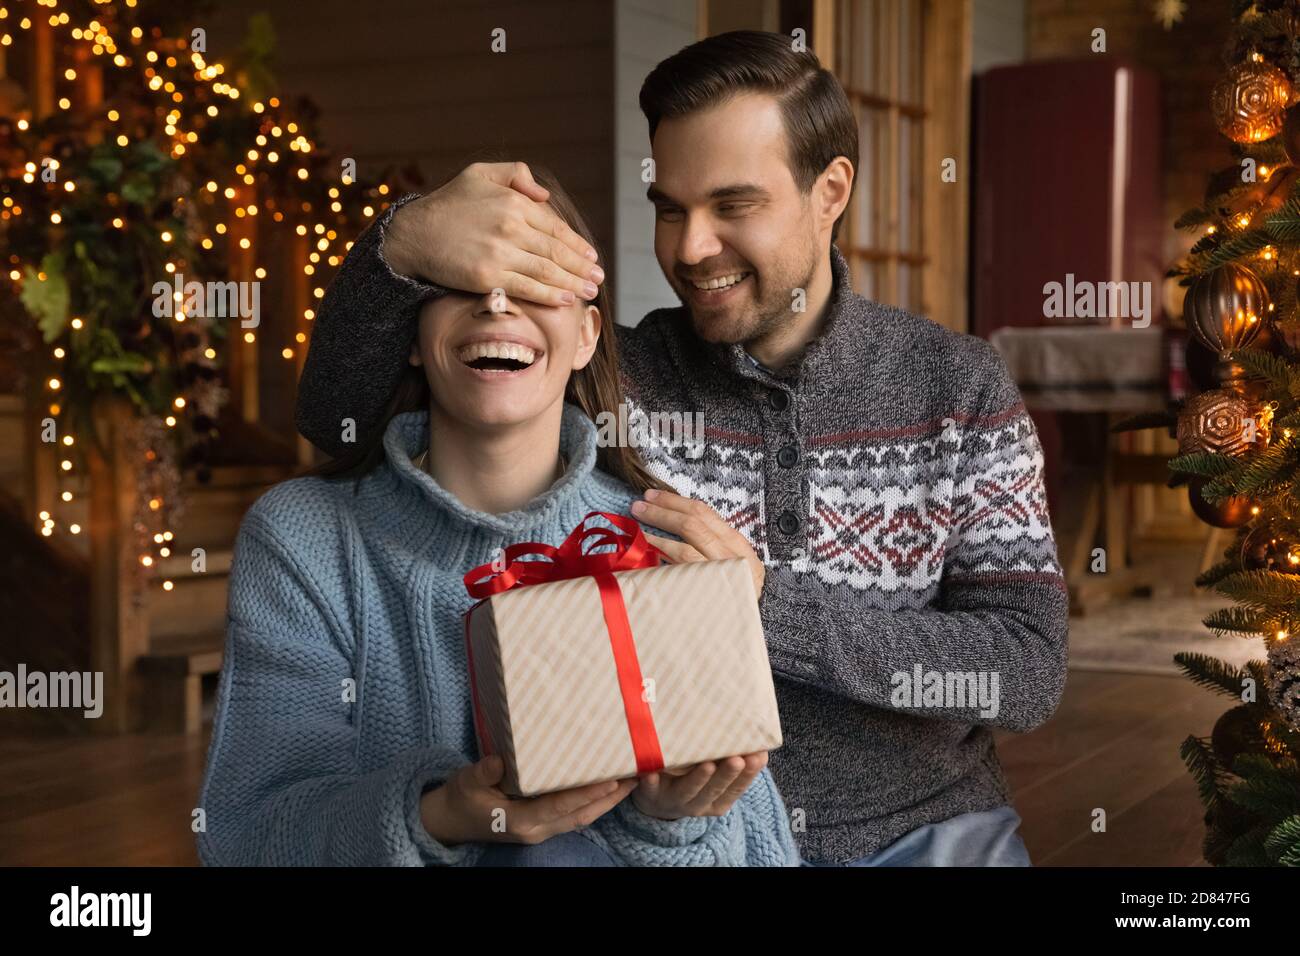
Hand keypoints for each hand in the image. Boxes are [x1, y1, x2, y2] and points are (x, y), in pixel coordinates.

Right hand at [383, 161, 603, 307]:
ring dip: (573, 283)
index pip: (555, 227)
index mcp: (513, 202)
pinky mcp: (488, 276)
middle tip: (597, 278)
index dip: (577, 244)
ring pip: (547, 271)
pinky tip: (565, 299)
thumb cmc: (447, 204)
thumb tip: (544, 195)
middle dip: (581, 267)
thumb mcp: (479, 174)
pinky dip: (550, 295)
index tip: (591, 256)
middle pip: (556, 251)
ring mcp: (499, 253)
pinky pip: (527, 287)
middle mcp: (510, 227)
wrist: (413, 234)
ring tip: (589, 291)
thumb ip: (515, 174)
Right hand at [421, 755, 636, 845]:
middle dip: (609, 797)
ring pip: (582, 818)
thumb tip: (498, 761)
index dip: (586, 794)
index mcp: (520, 821)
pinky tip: (608, 787)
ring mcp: (541, 830)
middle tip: (634, 775)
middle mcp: (537, 829)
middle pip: (581, 815)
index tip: (609, 779)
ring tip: (631, 780)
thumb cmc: (460, 798)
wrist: (450, 821)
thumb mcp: (465, 782)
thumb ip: (482, 773)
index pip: (559, 807)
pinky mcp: (543, 824)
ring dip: (607, 801)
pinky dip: (594, 802)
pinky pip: (575, 815)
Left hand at [631, 489, 765, 599]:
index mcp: (737, 545)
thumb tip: (671, 519)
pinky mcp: (706, 595)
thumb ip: (708, 543)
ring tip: (637, 526)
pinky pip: (679, 574)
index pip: (704, 514)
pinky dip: (661, 560)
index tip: (652, 496)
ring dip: (656, 535)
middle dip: (662, 512)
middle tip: (638, 505)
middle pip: (693, 525)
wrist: (742, 630)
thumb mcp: (729, 562)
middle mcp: (732, 558)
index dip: (674, 502)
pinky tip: (646, 552)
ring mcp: (720, 577)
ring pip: (684, 549)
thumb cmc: (732, 593)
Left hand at [631, 753, 768, 820]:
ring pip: (687, 790)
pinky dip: (652, 782)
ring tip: (707, 764)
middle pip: (714, 790)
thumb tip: (755, 732)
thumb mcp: (713, 775)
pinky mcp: (650, 794)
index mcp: (717, 800)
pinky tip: (653, 772)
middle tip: (737, 759)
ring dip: (698, 779)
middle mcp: (698, 803)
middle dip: (726, 775)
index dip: (748, 775)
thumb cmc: (692, 778)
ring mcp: (674, 799)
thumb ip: (729, 757)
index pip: (736, 788)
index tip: (758, 757)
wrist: (657, 801)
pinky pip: (651, 789)